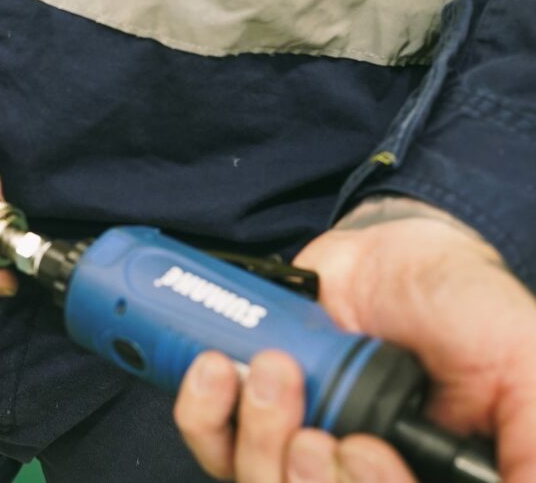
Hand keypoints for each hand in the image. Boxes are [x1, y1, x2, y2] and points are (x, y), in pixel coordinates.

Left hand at [174, 196, 535, 481]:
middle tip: (313, 428)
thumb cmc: (465, 306)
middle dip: (303, 478)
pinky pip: (210, 442)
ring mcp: (300, 448)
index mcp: (418, 476)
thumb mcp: (521, 366)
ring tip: (271, 371)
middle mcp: (355, 473)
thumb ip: (527, 439)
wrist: (394, 246)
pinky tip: (216, 370)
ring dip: (255, 435)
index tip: (359, 447)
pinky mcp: (251, 414)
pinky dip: (203, 414)